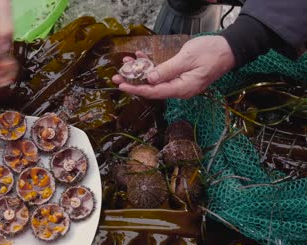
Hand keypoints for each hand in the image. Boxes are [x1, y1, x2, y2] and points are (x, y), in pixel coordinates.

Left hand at [112, 36, 235, 98]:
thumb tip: (150, 80)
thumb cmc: (211, 52)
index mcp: (182, 88)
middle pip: (152, 88)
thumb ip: (167, 70)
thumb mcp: (187, 59)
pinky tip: (140, 58)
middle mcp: (180, 89)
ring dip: (140, 72)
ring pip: (155, 80)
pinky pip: (163, 74)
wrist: (230, 49)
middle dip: (133, 82)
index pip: (154, 92)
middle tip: (117, 77)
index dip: (136, 89)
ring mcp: (180, 83)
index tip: (122, 86)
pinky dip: (151, 66)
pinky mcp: (181, 76)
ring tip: (125, 64)